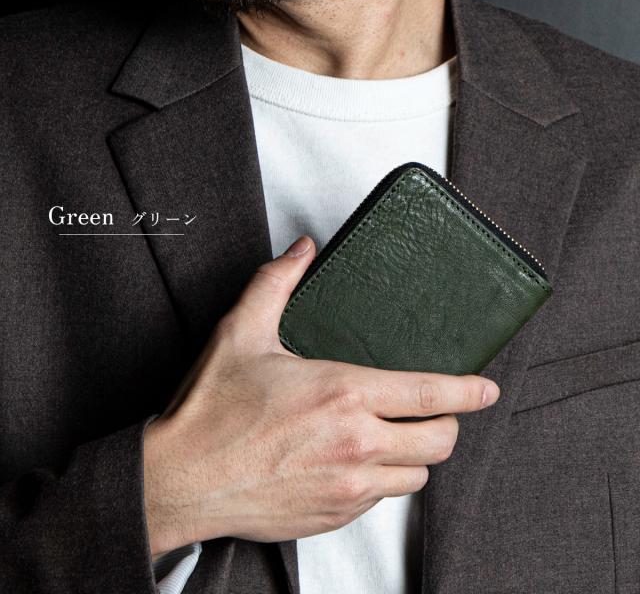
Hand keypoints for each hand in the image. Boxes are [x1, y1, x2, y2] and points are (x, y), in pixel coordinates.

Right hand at [143, 236, 499, 554]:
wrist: (179, 480)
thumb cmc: (210, 411)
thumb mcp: (241, 332)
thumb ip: (277, 283)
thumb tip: (302, 251)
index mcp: (342, 395)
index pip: (430, 394)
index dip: (468, 391)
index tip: (486, 389)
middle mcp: (355, 445)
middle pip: (438, 442)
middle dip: (448, 424)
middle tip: (436, 412)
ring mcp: (347, 487)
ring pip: (415, 476)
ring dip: (413, 454)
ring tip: (392, 437)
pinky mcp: (333, 516)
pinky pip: (381, 499)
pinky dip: (381, 479)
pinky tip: (354, 462)